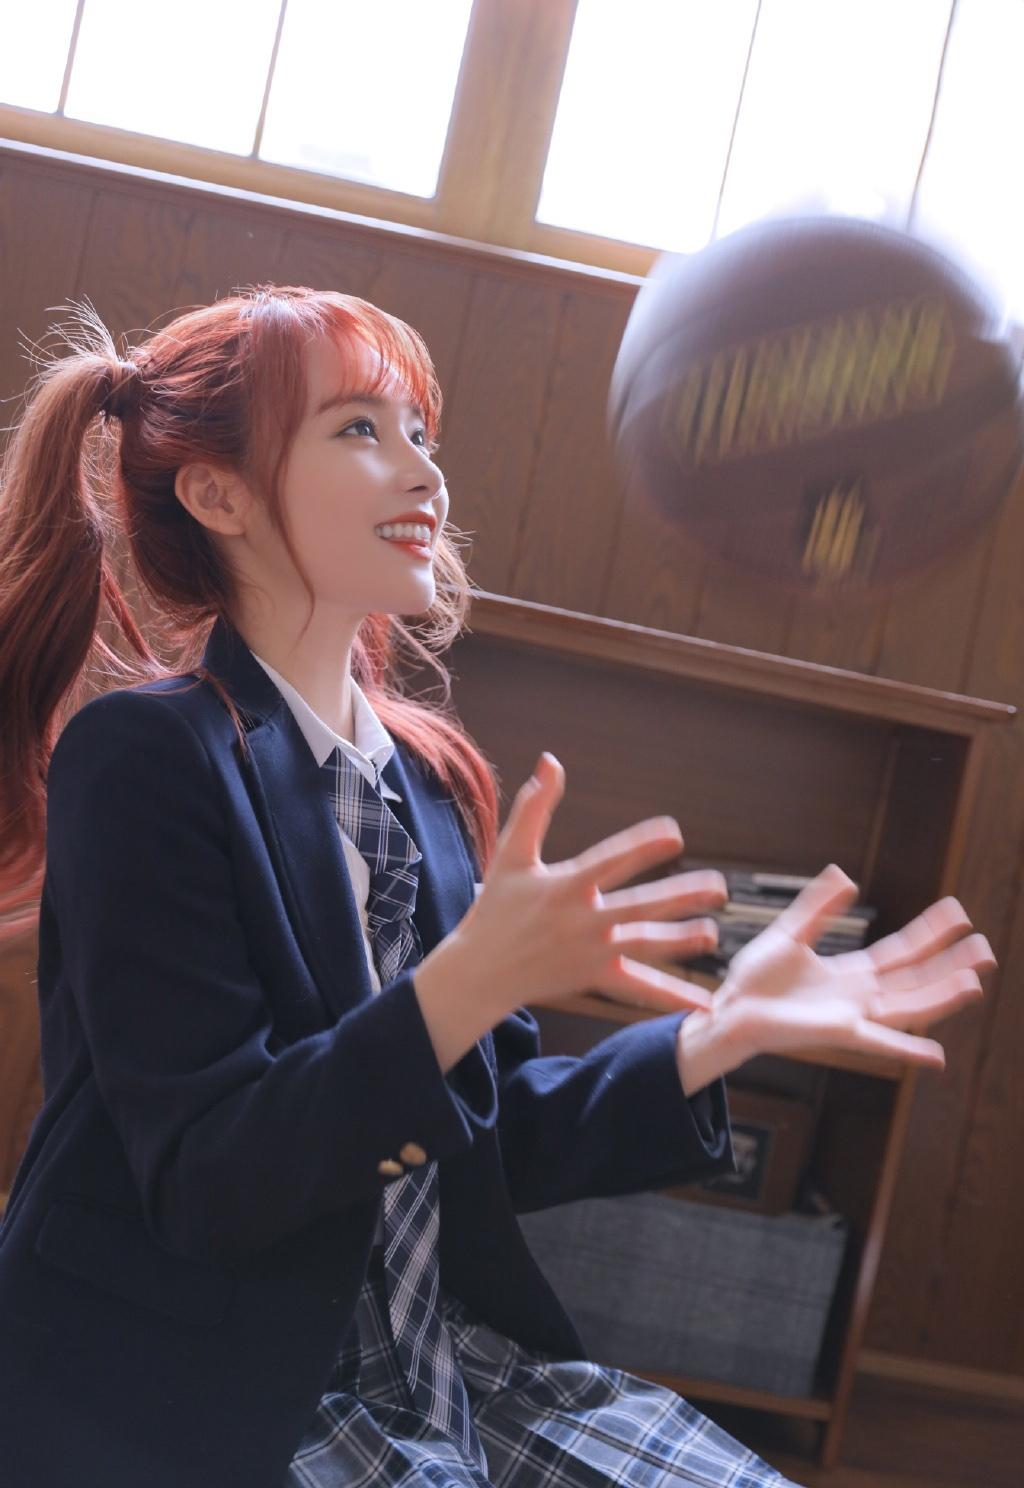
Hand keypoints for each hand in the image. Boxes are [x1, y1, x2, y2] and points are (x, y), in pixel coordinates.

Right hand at [457, 751, 724, 1018]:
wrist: (480, 970)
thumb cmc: (497, 906)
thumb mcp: (511, 854)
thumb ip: (534, 807)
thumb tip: (551, 762)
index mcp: (565, 886)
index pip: (610, 861)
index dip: (642, 846)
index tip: (674, 834)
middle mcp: (582, 921)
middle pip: (639, 907)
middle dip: (679, 897)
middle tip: (717, 888)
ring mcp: (591, 952)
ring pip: (644, 945)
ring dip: (681, 941)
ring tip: (712, 933)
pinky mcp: (595, 977)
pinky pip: (637, 988)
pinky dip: (670, 996)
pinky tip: (703, 1005)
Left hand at [676, 863, 993, 1091]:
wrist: (728, 1009)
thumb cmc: (754, 979)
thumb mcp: (790, 933)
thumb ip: (818, 908)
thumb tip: (846, 877)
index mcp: (849, 974)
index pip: (901, 952)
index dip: (929, 934)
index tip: (958, 913)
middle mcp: (858, 997)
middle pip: (916, 979)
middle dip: (950, 965)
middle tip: (986, 949)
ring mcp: (853, 1016)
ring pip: (909, 1006)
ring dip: (942, 996)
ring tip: (976, 981)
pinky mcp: (838, 1032)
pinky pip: (879, 1043)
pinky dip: (907, 1050)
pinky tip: (937, 1055)